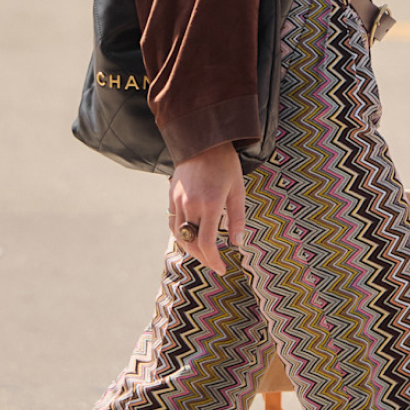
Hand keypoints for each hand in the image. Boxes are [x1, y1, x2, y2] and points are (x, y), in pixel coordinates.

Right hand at [169, 142, 245, 275]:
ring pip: (180, 235)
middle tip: (216, 264)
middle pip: (192, 243)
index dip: (213, 260)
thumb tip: (237, 243)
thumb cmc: (225, 164)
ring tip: (204, 254)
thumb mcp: (238, 190)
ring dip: (191, 249)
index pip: (207, 243)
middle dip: (204, 258)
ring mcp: (178, 201)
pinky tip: (191, 239)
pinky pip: (174, 223)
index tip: (222, 269)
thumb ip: (237, 219)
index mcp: (210, 204)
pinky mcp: (171, 197)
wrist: (201, 140)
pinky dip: (182, 235)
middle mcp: (190, 205)